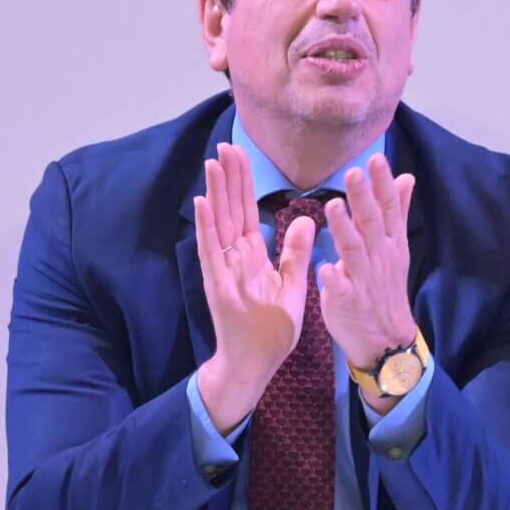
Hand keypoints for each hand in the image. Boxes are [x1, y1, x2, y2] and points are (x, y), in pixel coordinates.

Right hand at [194, 145, 316, 431]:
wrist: (255, 363)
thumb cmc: (272, 329)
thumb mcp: (293, 285)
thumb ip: (296, 253)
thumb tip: (308, 219)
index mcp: (253, 256)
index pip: (248, 212)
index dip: (245, 184)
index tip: (242, 154)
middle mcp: (234, 258)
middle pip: (231, 211)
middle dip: (229, 179)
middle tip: (225, 146)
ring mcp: (222, 270)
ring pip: (218, 224)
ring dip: (215, 193)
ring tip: (213, 162)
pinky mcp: (215, 284)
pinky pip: (210, 251)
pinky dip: (206, 226)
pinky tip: (202, 202)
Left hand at [318, 154, 419, 401]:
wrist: (385, 337)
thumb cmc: (384, 286)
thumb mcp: (396, 247)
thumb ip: (397, 211)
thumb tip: (406, 177)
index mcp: (390, 244)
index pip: (389, 209)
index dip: (383, 185)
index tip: (376, 159)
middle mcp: (379, 258)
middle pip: (372, 224)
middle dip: (364, 198)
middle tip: (354, 172)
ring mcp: (364, 280)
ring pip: (353, 251)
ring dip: (345, 229)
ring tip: (333, 205)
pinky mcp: (347, 302)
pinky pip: (340, 289)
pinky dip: (333, 279)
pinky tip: (325, 267)